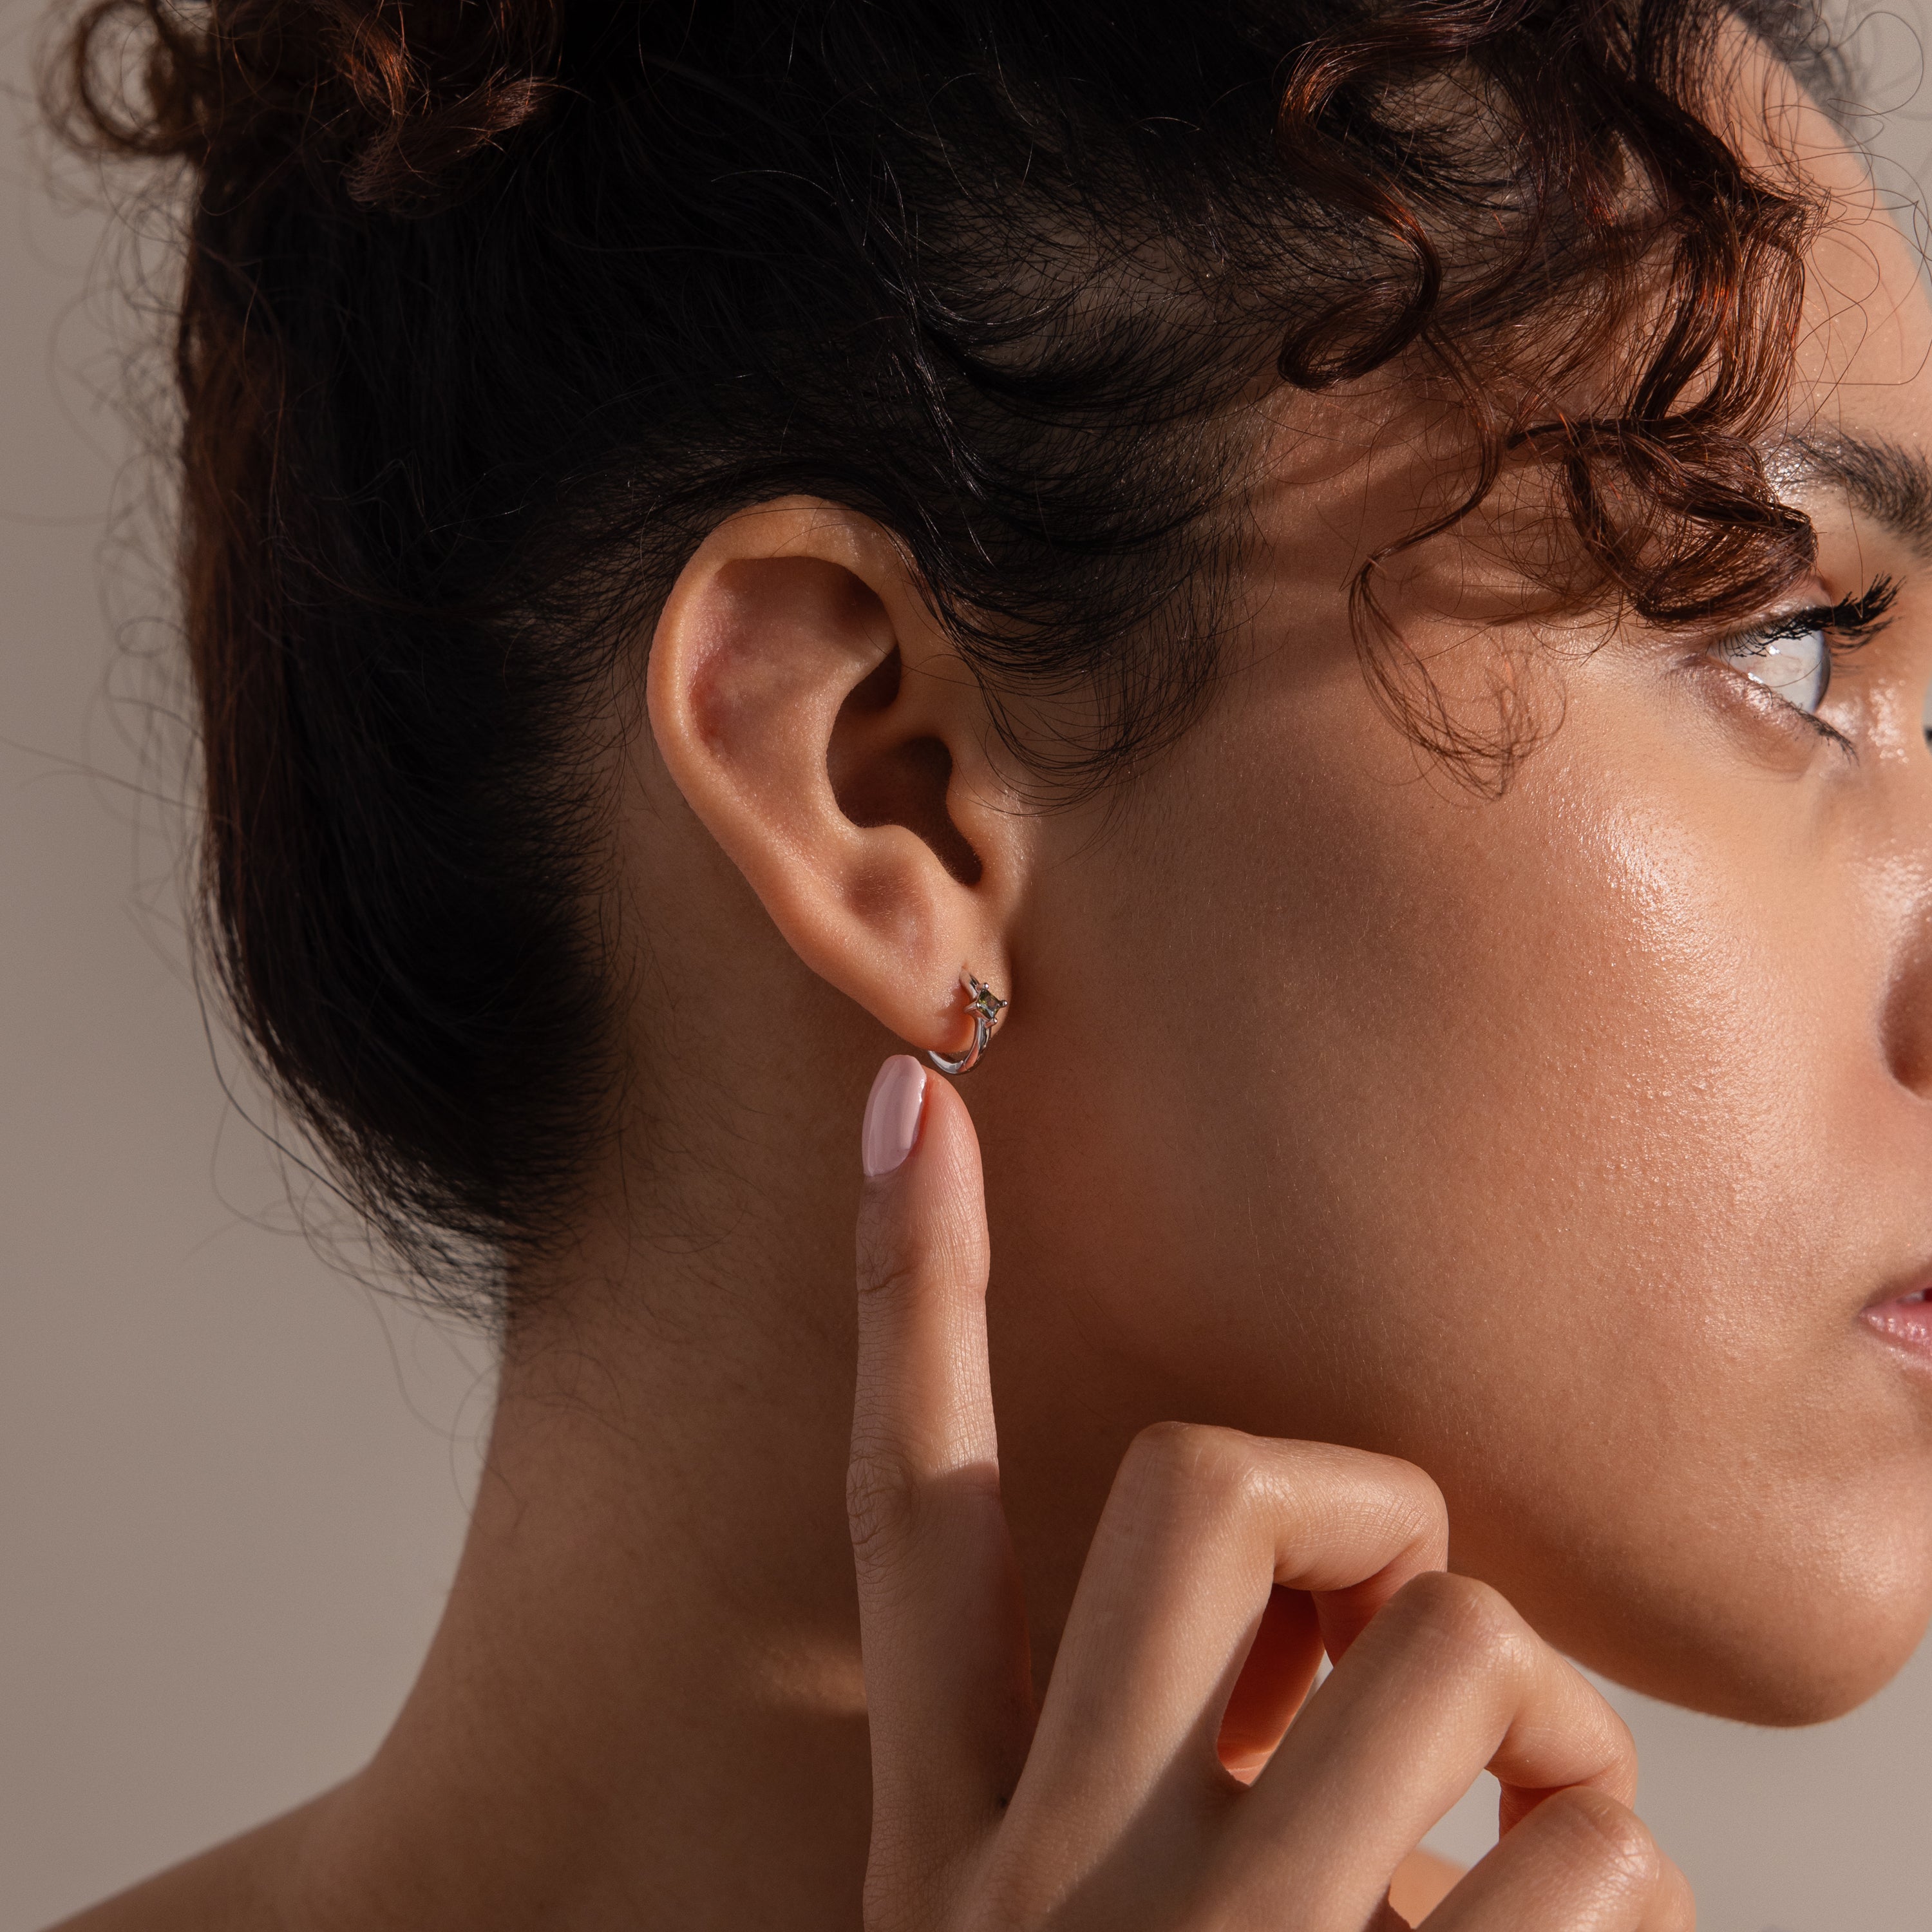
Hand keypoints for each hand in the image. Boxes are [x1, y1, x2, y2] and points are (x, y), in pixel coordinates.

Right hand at [849, 1055, 1693, 1929]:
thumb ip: (1150, 1772)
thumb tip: (1343, 1628)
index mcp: (947, 1843)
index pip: (906, 1513)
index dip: (906, 1289)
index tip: (917, 1094)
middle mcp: (1045, 1886)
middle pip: (1203, 1489)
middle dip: (1369, 1505)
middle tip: (1413, 1625)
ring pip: (1451, 1642)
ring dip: (1548, 1720)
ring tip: (1533, 1823)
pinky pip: (1592, 1851)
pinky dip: (1627, 1871)